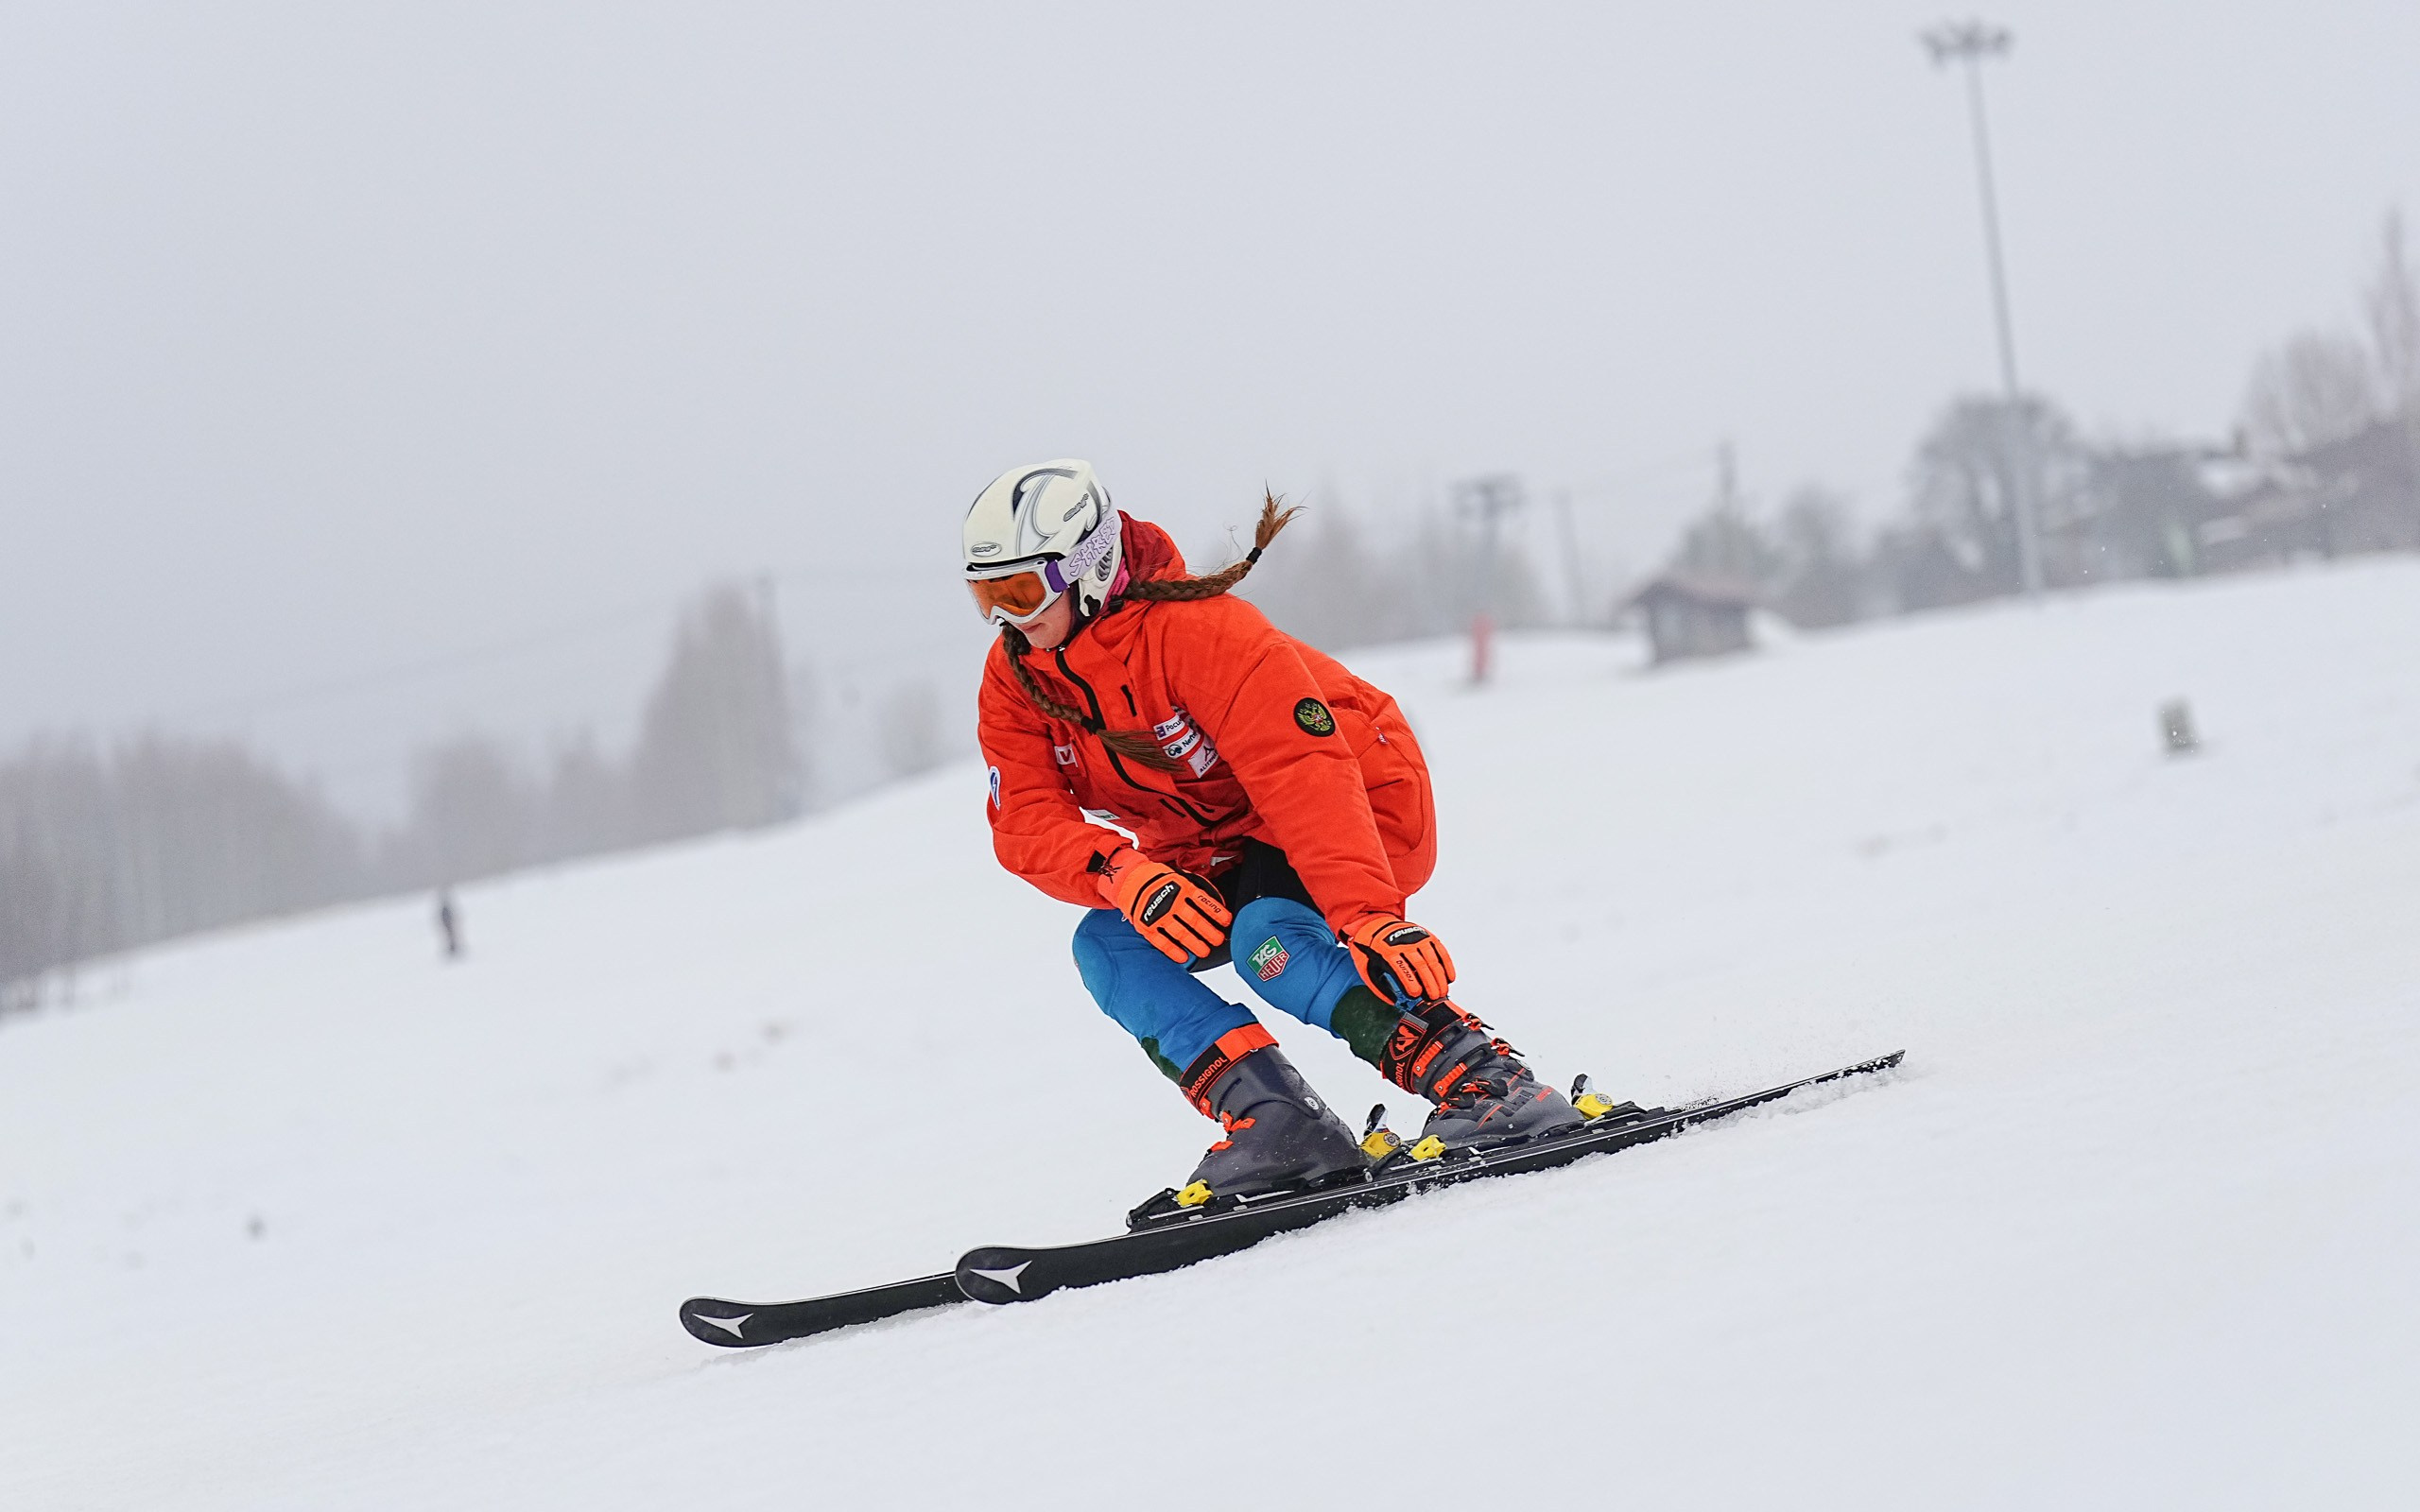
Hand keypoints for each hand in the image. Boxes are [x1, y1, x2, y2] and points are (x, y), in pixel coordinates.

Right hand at [1100, 847, 1231, 963]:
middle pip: (1195, 920)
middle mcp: (1171, 901)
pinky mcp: (1146, 926)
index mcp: (1182, 887)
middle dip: (1209, 932)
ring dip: (1195, 943)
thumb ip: (1196, 887)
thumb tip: (1217, 900)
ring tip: (1204, 951)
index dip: (1217, 913)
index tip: (1226, 922)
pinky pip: (1162, 942)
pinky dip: (1173, 951)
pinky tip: (1183, 957)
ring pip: (1181, 933)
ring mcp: (1158, 915)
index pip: (1204, 901)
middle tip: (1218, 940)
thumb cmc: (1157, 879)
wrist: (1128, 879)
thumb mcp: (1179, 876)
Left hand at [1342, 915, 1454, 1002]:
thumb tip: (1395, 1002)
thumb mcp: (1367, 967)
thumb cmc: (1371, 950)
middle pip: (1420, 965)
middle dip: (1430, 983)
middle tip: (1435, 998)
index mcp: (1386, 950)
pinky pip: (1440, 950)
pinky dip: (1447, 965)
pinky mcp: (1426, 935)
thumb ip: (1379, 986)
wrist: (1374, 923)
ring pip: (1432, 959)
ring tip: (1442, 992)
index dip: (1410, 982)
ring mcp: (1417, 937)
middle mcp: (1404, 942)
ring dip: (1440, 977)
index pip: (1401, 967)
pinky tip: (1449, 978)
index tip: (1416, 995)